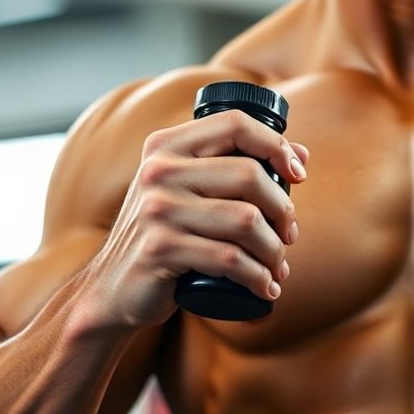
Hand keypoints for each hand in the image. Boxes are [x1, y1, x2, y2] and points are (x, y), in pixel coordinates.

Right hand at [84, 110, 308, 328]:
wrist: (112, 287)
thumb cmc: (165, 236)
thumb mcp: (188, 192)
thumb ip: (234, 167)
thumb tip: (301, 153)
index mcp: (167, 146)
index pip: (235, 124)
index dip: (276, 146)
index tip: (297, 175)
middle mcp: (158, 170)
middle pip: (249, 175)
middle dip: (283, 209)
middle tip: (289, 235)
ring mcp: (157, 209)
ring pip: (246, 220)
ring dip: (275, 250)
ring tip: (277, 266)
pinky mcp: (160, 249)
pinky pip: (229, 259)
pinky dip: (258, 277)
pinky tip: (266, 289)